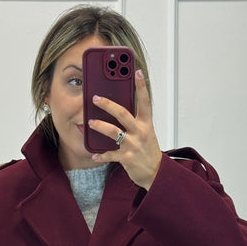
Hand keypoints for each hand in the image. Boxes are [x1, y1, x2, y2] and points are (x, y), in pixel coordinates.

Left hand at [89, 70, 161, 189]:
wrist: (156, 173)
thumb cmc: (148, 151)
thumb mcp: (146, 133)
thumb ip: (135, 121)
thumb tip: (118, 109)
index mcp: (146, 124)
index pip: (145, 101)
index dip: (141, 86)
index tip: (136, 72)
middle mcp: (141, 132)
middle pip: (122, 113)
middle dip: (107, 104)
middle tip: (95, 98)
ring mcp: (134, 145)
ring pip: (113, 132)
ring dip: (100, 126)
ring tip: (90, 122)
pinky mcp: (127, 158)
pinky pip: (110, 154)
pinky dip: (101, 155)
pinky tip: (94, 154)